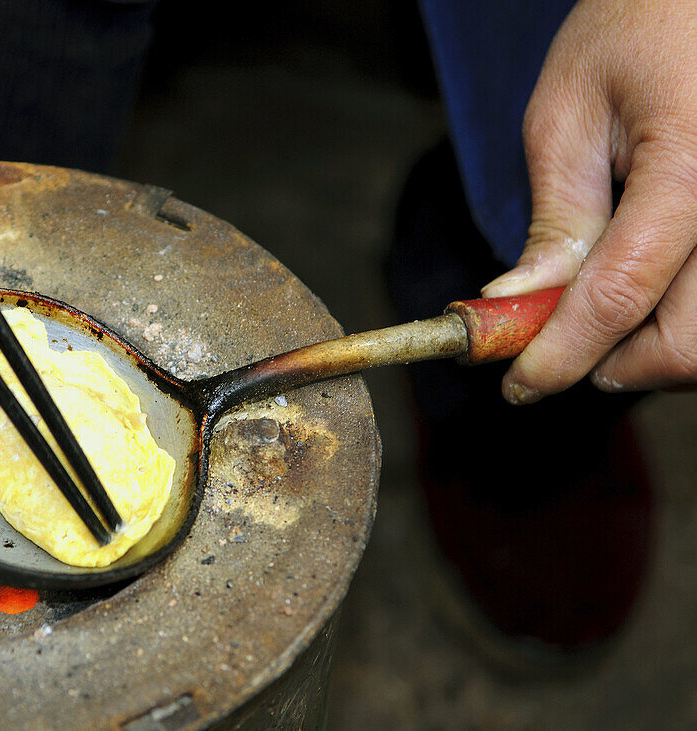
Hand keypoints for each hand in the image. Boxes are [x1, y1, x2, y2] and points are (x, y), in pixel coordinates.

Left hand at [481, 0, 696, 403]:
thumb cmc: (638, 24)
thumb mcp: (568, 111)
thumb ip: (555, 216)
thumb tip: (519, 304)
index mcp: (691, 168)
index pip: (619, 295)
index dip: (560, 356)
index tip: (517, 385)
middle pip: (691, 342)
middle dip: (616, 367)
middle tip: (557, 353)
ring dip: (656, 350)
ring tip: (598, 318)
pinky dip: (685, 318)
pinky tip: (648, 291)